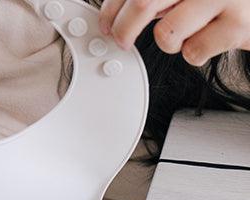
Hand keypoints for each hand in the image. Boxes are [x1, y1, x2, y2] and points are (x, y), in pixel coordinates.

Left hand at [99, 0, 249, 65]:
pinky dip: (195, 53)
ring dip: (168, 42)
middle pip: (145, 1)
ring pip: (167, 31)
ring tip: (185, 34)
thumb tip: (115, 14)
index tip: (106, 22)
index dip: (114, 6)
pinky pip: (193, 51)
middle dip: (125, 28)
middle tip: (122, 40)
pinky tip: (209, 39)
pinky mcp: (239, 24)